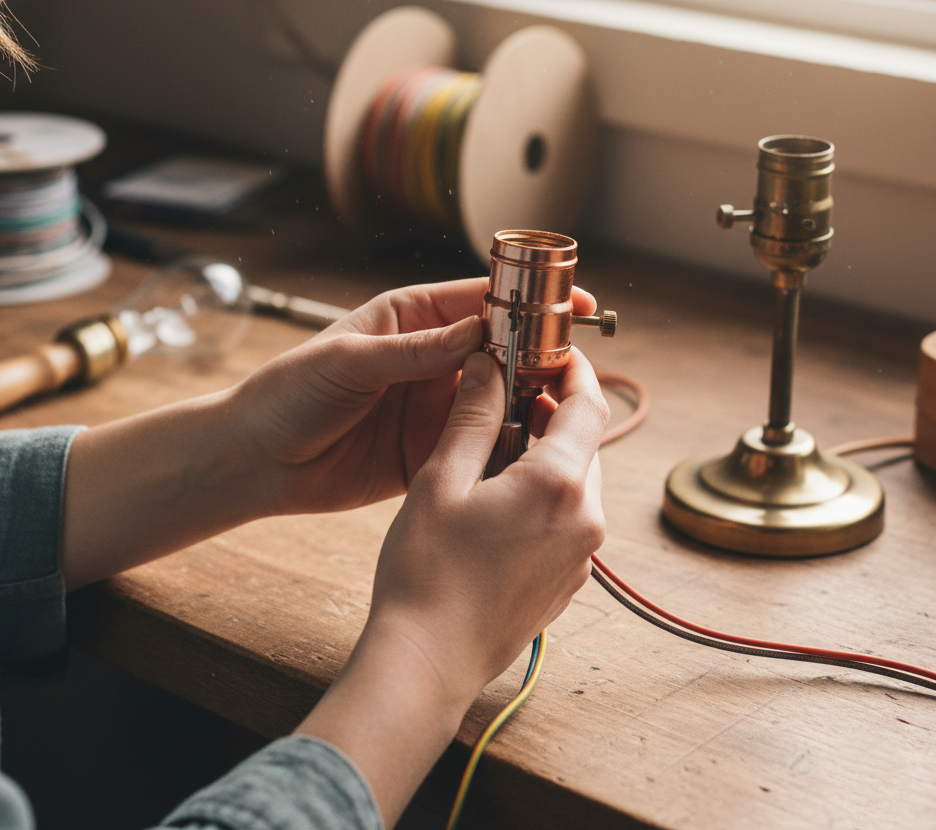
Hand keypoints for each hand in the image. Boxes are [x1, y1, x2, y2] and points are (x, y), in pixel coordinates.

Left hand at [235, 277, 595, 516]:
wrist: (256, 459)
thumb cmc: (290, 392)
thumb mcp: (350, 362)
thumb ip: (416, 351)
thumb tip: (479, 332)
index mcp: (411, 318)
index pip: (480, 300)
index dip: (528, 300)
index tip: (572, 304)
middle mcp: (431, 359)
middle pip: (501, 349)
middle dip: (539, 353)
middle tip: (578, 364)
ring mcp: (433, 406)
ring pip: (498, 398)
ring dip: (529, 401)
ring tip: (564, 408)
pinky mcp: (431, 451)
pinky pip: (478, 444)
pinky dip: (504, 445)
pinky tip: (530, 450)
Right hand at [367, 344, 607, 696]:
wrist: (428, 662)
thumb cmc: (426, 574)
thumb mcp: (440, 481)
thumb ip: (472, 417)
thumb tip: (486, 367)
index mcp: (557, 486)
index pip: (587, 405)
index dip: (573, 370)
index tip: (552, 351)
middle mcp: (584, 520)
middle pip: (585, 442)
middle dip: (552, 411)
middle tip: (508, 393)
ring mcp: (581, 555)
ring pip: (577, 480)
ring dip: (547, 452)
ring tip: (493, 446)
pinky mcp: (568, 580)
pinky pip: (569, 517)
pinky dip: (545, 492)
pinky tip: (498, 497)